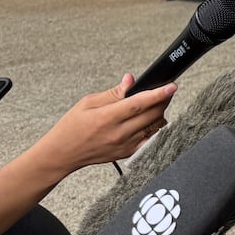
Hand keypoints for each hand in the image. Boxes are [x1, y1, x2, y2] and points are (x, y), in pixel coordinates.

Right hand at [29, 74, 176, 181]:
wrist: (61, 154)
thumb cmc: (71, 127)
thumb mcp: (87, 103)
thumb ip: (113, 92)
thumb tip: (130, 80)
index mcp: (107, 118)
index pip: (139, 103)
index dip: (158, 94)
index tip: (172, 86)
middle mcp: (119, 133)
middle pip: (152, 114)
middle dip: (163, 100)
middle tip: (165, 91)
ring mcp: (124, 145)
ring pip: (155, 127)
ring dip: (159, 114)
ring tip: (153, 105)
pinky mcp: (127, 154)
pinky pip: (150, 141)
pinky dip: (155, 129)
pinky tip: (150, 121)